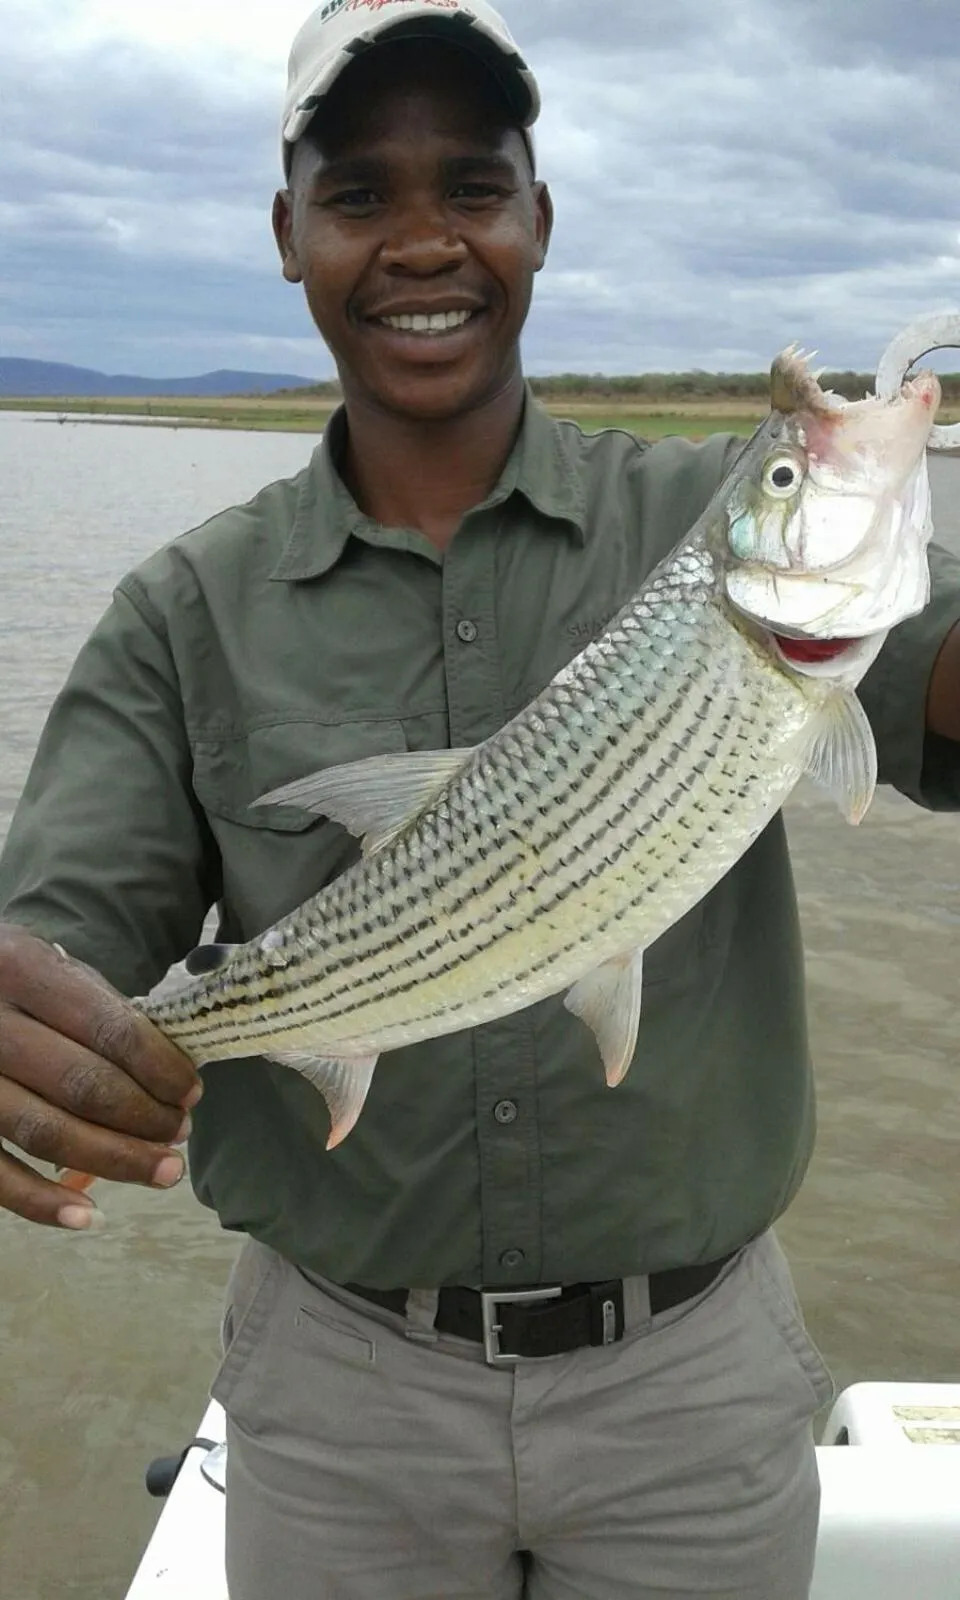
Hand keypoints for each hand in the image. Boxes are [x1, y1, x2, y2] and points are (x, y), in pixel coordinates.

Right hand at [0, 926, 201, 1229]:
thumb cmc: (10, 983)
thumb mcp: (51, 968)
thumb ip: (101, 1009)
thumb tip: (170, 1071)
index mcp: (21, 968)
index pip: (108, 1028)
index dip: (159, 1067)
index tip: (190, 1093)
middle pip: (81, 1085)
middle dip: (143, 1117)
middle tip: (178, 1133)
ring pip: (44, 1133)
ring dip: (113, 1159)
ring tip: (161, 1170)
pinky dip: (41, 1202)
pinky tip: (87, 1216)